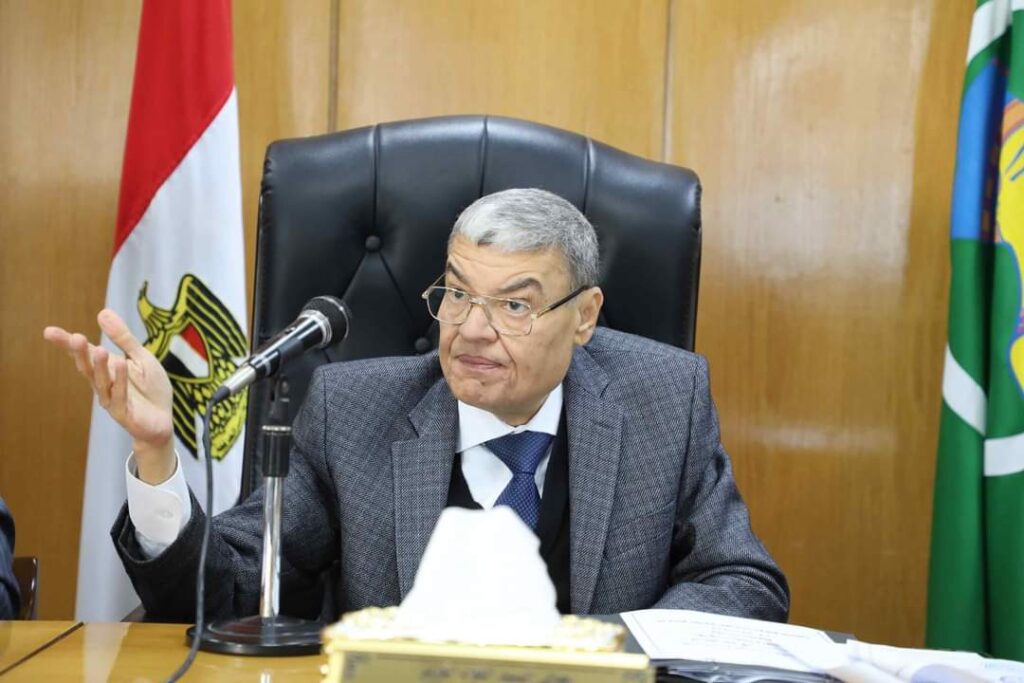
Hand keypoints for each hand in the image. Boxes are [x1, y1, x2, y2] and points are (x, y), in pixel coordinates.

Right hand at [44, 309, 175, 483]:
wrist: (163, 420)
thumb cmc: (150, 389)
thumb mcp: (141, 358)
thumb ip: (123, 338)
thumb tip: (102, 311)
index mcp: (106, 369)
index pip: (84, 354)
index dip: (66, 344)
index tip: (49, 332)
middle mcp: (104, 384)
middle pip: (87, 368)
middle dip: (79, 354)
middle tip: (74, 338)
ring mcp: (112, 399)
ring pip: (101, 382)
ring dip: (99, 366)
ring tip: (97, 349)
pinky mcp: (124, 413)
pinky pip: (120, 395)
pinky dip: (120, 380)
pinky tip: (119, 363)